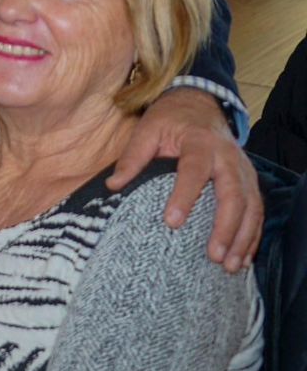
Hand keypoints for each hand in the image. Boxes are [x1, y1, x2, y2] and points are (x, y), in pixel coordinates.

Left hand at [108, 87, 260, 270]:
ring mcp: (243, 169)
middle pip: (233, 193)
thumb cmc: (170, 119)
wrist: (199, 104)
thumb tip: (113, 185)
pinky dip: (253, 234)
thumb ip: (132, 156)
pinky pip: (257, 210)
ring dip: (244, 238)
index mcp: (200, 142)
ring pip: (251, 206)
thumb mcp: (147, 128)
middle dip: (226, 227)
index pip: (193, 171)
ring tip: (231, 266)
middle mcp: (228, 157)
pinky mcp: (249, 180)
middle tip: (214, 256)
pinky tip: (244, 257)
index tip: (171, 222)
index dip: (184, 196)